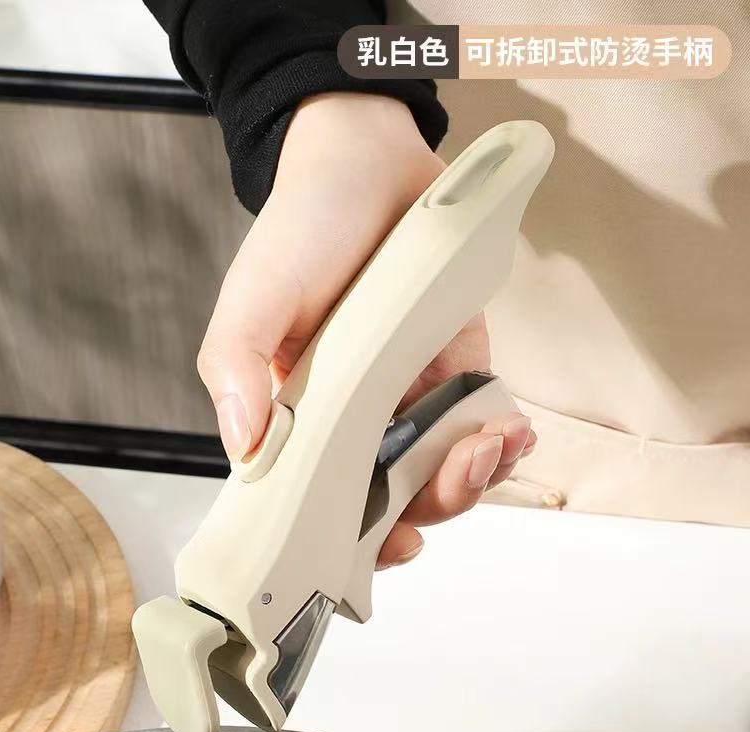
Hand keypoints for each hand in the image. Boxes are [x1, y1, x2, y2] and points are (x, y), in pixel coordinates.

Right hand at [198, 92, 535, 568]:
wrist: (371, 164)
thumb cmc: (303, 227)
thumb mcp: (255, 295)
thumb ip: (238, 367)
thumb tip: (245, 447)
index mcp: (295, 416)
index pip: (315, 500)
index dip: (350, 539)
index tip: (389, 546)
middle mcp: (352, 417)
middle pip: (390, 497)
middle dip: (430, 506)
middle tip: (454, 478)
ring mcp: (408, 396)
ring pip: (442, 469)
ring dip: (475, 477)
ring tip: (493, 445)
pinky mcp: (456, 368)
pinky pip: (481, 423)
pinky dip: (503, 439)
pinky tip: (514, 430)